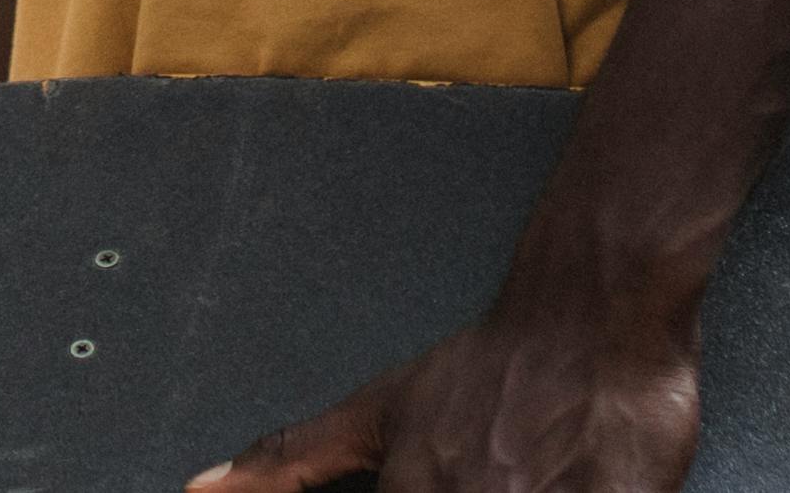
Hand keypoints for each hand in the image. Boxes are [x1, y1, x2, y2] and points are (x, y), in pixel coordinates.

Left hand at [188, 256, 705, 492]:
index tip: (427, 479)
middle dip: (469, 492)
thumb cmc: (484, 369)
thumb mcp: (379, 411)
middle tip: (490, 465)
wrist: (591, 314)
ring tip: (528, 468)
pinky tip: (570, 479)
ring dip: (526, 491)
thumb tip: (197, 492)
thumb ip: (288, 460)